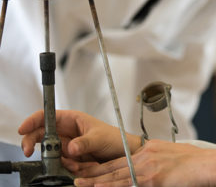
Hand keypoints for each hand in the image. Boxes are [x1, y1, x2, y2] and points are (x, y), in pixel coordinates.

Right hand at [18, 110, 140, 162]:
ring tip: (72, 161)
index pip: (47, 116)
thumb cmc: (116, 139)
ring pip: (48, 151)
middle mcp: (67, 132)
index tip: (23, 129)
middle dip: (32, 141)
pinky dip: (64, 166)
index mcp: (73, 119)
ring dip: (53, 158)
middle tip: (29, 151)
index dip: (33, 120)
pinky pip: (59, 163)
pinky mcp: (70, 159)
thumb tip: (71, 147)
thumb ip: (85, 142)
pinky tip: (77, 166)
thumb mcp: (100, 138)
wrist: (125, 155)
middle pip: (41, 133)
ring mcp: (67, 146)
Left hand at [71, 140, 215, 186]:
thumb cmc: (193, 161)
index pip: (119, 159)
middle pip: (113, 166)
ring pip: (115, 176)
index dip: (102, 166)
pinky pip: (127, 184)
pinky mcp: (152, 179)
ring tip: (79, 184)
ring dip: (95, 181)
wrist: (206, 164)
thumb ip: (154, 160)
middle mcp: (144, 156)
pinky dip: (112, 186)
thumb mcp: (169, 154)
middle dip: (93, 173)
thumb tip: (147, 168)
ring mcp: (147, 168)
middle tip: (76, 177)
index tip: (89, 170)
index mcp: (148, 150)